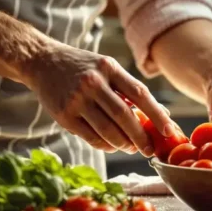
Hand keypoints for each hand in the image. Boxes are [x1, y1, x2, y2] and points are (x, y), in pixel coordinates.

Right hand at [22, 42, 174, 155]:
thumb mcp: (107, 68)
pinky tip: (112, 146)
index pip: (140, 93)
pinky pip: (91, 137)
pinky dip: (106, 145)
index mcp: (109, 68)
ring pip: (108, 130)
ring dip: (124, 143)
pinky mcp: (64, 115)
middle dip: (141, 136)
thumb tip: (162, 113)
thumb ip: (130, 89)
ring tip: (131, 147)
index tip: (169, 131)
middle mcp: (93, 82)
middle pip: (125, 116)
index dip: (157, 115)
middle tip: (149, 149)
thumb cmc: (82, 67)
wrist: (42, 61)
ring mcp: (77, 99)